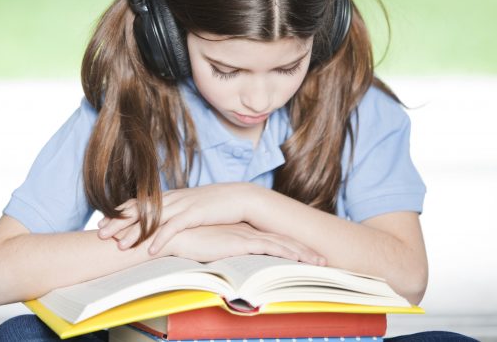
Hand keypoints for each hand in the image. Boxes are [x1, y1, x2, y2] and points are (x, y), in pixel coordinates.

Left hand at [97, 182, 263, 251]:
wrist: (240, 197)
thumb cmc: (215, 205)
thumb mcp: (189, 208)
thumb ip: (173, 212)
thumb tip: (160, 222)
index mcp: (169, 197)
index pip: (138, 203)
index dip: (119, 213)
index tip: (102, 222)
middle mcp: (172, 198)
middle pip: (139, 210)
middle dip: (118, 222)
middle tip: (99, 233)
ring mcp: (183, 205)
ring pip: (152, 219)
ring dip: (134, 233)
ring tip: (119, 246)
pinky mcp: (195, 214)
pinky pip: (173, 228)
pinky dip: (160, 239)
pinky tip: (150, 251)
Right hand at [158, 223, 325, 264]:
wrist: (174, 236)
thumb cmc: (186, 244)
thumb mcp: (209, 248)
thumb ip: (221, 252)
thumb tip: (228, 265)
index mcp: (241, 231)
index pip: (272, 239)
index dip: (291, 247)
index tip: (306, 256)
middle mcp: (248, 231)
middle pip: (283, 240)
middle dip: (304, 251)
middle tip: (323, 261)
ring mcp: (246, 235)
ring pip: (282, 244)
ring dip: (303, 254)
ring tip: (320, 263)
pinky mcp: (242, 242)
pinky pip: (271, 249)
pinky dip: (288, 254)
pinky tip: (301, 260)